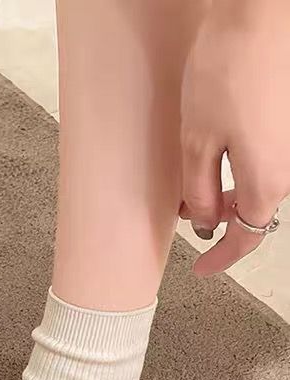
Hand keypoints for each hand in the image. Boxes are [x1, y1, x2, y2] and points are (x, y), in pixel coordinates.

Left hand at [180, 2, 289, 275]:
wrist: (261, 15)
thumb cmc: (227, 73)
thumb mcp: (196, 144)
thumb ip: (198, 192)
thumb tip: (202, 222)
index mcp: (267, 181)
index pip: (245, 238)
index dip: (221, 258)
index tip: (200, 269)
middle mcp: (287, 167)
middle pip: (252, 212)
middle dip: (218, 220)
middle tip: (185, 214)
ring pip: (256, 186)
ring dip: (224, 193)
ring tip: (190, 183)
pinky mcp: (286, 124)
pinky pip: (262, 162)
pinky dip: (235, 170)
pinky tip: (211, 156)